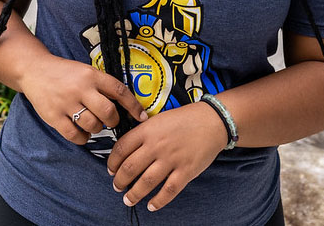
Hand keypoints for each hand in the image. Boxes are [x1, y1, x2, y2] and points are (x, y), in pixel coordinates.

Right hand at [18, 54, 148, 144]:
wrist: (34, 69)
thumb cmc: (65, 73)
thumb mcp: (85, 71)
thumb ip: (102, 85)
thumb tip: (125, 106)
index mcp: (91, 75)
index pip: (119, 91)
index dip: (133, 106)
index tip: (142, 117)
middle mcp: (80, 88)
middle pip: (108, 112)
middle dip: (113, 121)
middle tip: (109, 121)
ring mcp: (66, 103)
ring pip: (93, 125)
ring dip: (97, 128)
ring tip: (91, 123)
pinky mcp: (54, 116)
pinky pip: (75, 135)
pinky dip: (82, 138)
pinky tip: (81, 132)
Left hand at [108, 102, 226, 211]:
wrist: (212, 121)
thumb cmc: (185, 118)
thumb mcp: (159, 119)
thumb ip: (143, 132)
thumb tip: (127, 148)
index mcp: (147, 130)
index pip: (121, 149)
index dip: (112, 162)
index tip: (111, 169)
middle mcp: (156, 146)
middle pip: (130, 168)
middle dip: (120, 181)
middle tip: (117, 186)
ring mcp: (171, 159)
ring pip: (146, 182)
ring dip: (134, 194)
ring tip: (128, 199)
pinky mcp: (186, 171)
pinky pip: (168, 190)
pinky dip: (158, 201)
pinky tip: (151, 205)